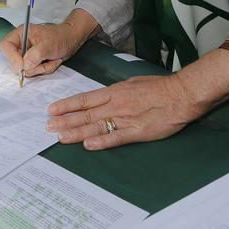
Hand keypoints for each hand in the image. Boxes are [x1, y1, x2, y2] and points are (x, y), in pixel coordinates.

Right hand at [0, 19, 90, 78]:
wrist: (71, 40)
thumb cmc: (60, 37)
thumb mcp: (48, 45)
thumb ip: (35, 55)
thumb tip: (24, 66)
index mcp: (20, 34)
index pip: (5, 46)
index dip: (11, 57)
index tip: (21, 67)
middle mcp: (20, 45)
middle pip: (14, 61)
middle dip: (31, 66)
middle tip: (44, 62)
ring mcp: (26, 55)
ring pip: (25, 69)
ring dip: (40, 68)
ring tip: (51, 60)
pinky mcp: (32, 63)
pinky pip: (33, 72)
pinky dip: (44, 69)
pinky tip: (51, 62)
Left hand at [46, 74, 205, 150]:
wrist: (180, 94)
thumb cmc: (159, 87)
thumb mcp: (133, 83)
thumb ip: (117, 92)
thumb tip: (103, 97)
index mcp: (114, 92)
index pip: (85, 99)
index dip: (67, 105)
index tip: (52, 110)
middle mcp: (116, 104)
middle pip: (85, 114)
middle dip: (65, 120)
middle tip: (47, 126)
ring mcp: (125, 118)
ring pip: (96, 126)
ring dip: (76, 132)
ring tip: (60, 137)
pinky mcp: (137, 131)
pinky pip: (116, 137)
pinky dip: (101, 142)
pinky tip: (88, 145)